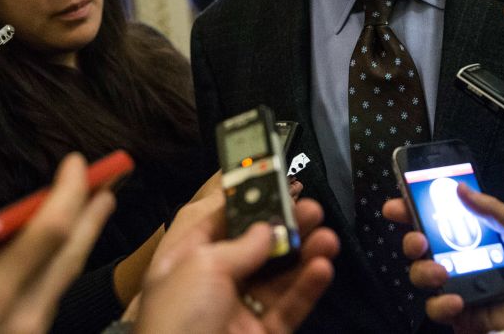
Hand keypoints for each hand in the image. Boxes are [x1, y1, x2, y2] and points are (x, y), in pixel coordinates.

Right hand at [0, 153, 114, 333]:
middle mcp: (21, 322)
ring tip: (94, 206)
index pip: (45, 235)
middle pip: (70, 254)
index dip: (69, 192)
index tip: (77, 164)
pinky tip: (54, 258)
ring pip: (63, 279)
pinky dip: (55, 271)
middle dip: (92, 209)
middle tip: (112, 176)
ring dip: (79, 239)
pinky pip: (46, 302)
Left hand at [134, 197, 337, 333]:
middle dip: (285, 226)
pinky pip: (288, 307)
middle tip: (312, 208)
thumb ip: (241, 245)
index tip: (275, 183)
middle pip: (255, 247)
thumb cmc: (176, 320)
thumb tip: (266, 228)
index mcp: (185, 260)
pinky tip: (322, 268)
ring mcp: (238, 311)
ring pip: (278, 277)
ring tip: (327, 237)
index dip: (246, 202)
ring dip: (304, 255)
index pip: (217, 221)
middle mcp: (212, 283)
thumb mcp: (202, 266)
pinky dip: (307, 288)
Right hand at [384, 185, 503, 332]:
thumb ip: (491, 209)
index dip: (410, 211)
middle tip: (419, 239)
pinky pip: (435, 307)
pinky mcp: (457, 313)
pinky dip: (441, 303)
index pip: (432, 220)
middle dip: (410, 240)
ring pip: (420, 276)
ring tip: (442, 271)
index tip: (397, 205)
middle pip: (417, 247)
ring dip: (423, 271)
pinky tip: (457, 300)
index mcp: (467, 237)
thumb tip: (459, 187)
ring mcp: (453, 286)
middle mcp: (454, 259)